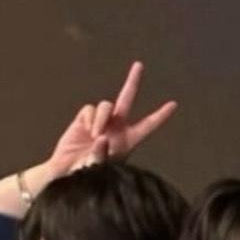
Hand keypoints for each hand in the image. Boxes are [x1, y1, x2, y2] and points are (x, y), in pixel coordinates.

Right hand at [47, 60, 176, 175]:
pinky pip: (90, 109)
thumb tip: (102, 138)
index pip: (148, 125)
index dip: (160, 115)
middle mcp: (116, 127)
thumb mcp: (99, 168)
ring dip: (102, 118)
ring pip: (106, 105)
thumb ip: (102, 154)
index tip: (174, 104)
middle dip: (132, 82)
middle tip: (139, 65)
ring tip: (96, 135)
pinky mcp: (84, 119)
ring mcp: (100, 121)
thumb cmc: (88, 174)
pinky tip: (85, 131)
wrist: (66, 173)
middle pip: (127, 99)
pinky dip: (89, 119)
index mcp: (128, 140)